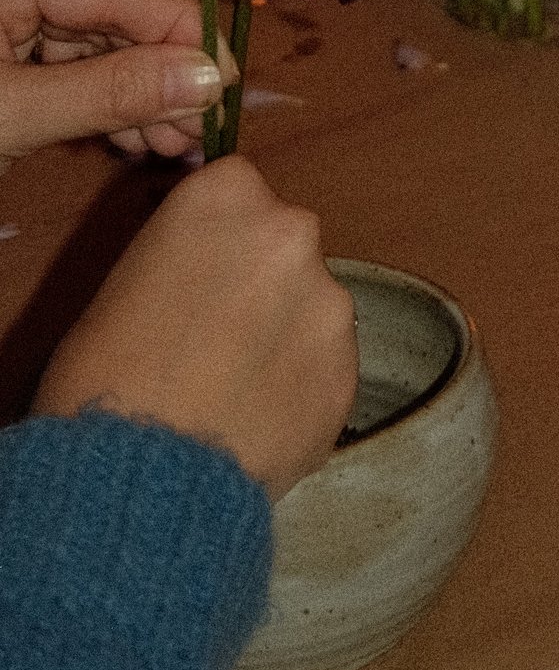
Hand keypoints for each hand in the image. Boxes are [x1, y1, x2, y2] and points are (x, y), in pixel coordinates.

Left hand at [0, 0, 232, 161]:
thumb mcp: (12, 114)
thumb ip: (107, 92)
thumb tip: (208, 80)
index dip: (186, 34)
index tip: (228, 85)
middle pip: (118, 17)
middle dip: (164, 76)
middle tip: (206, 128)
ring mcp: (15, 15)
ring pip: (102, 47)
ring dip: (143, 97)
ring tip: (178, 142)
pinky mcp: (10, 54)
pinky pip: (74, 69)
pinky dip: (106, 104)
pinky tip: (139, 136)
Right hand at [36, 156, 357, 496]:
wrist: (136, 478)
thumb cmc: (100, 379)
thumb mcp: (124, 286)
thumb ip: (184, 259)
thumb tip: (204, 274)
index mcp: (226, 196)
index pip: (237, 191)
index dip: (218, 240)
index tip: (199, 277)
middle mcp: (291, 232)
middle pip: (283, 246)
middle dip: (259, 284)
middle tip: (215, 341)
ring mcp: (328, 303)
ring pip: (310, 309)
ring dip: (284, 339)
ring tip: (233, 396)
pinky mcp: (347, 372)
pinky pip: (324, 371)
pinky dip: (299, 392)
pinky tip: (255, 428)